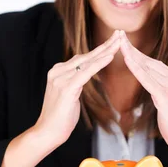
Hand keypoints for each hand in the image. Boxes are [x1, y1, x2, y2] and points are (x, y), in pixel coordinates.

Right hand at [33, 30, 120, 147]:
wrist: (47, 133)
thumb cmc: (61, 117)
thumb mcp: (69, 94)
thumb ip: (76, 81)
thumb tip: (86, 73)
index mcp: (58, 71)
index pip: (83, 57)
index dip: (99, 48)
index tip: (113, 40)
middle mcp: (58, 71)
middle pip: (86, 55)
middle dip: (105, 44)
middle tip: (120, 33)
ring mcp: (61, 78)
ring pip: (88, 61)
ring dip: (106, 51)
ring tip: (119, 42)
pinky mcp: (66, 87)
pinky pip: (86, 72)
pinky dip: (99, 63)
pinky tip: (110, 56)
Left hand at [118, 31, 167, 151]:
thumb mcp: (165, 99)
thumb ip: (157, 86)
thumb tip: (145, 77)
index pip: (151, 61)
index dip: (136, 51)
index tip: (124, 41)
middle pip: (149, 61)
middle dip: (132, 49)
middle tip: (118, 35)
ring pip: (147, 68)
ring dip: (132, 56)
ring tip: (119, 45)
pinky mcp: (167, 97)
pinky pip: (148, 80)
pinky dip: (137, 69)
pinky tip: (128, 61)